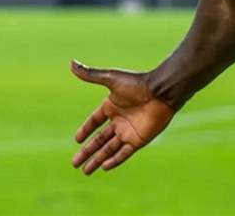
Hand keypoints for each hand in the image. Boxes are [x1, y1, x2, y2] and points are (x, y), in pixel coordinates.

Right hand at [70, 60, 175, 174]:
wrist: (162, 91)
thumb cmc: (138, 83)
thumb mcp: (111, 78)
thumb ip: (91, 75)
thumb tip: (71, 63)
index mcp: (112, 106)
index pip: (95, 121)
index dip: (85, 130)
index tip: (76, 140)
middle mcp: (120, 120)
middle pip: (100, 140)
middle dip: (87, 152)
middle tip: (74, 163)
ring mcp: (129, 131)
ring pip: (109, 149)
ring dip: (97, 160)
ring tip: (85, 170)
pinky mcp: (139, 139)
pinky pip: (124, 153)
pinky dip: (115, 160)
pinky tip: (104, 167)